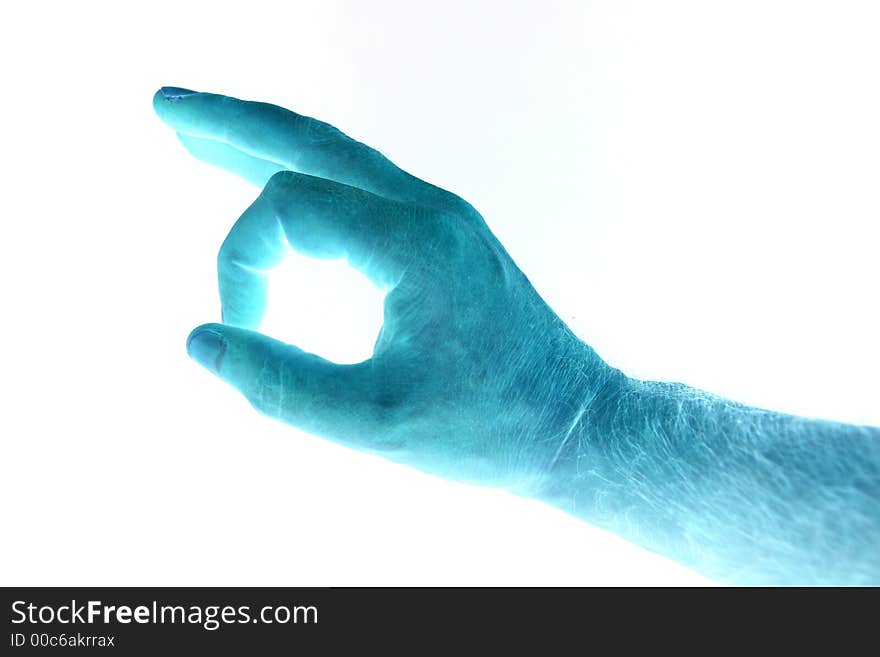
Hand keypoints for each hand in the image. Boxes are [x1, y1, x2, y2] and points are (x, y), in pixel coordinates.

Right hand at [153, 87, 616, 492]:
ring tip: (205, 130)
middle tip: (168, 105)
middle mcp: (429, 211)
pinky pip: (362, 187)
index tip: (240, 326)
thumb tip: (201, 341)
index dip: (240, 259)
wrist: (573, 421)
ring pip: (338, 157)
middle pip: (312, 143)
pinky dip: (309, 175)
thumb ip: (280, 385)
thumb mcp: (376, 423)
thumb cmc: (489, 428)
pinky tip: (284, 182)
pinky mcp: (443, 236)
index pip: (290, 204)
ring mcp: (440, 217)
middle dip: (233, 123)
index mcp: (415, 243)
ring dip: (269, 141)